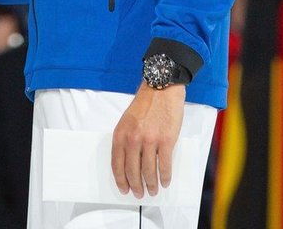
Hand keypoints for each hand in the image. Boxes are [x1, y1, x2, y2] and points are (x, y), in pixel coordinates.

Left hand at [111, 81, 185, 197]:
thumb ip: (126, 140)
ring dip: (151, 184)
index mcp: (120, 134)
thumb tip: (130, 164)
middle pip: (132, 171)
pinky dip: (165, 176)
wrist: (161, 88)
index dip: (120, 180)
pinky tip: (165, 181)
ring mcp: (150, 140)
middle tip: (139, 194)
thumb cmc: (145, 105)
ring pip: (148, 171)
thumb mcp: (127, 121)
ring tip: (153, 190)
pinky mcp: (166, 140)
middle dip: (136, 186)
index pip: (117, 164)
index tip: (124, 189)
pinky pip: (164, 165)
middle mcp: (133, 139)